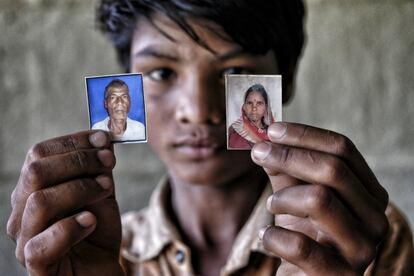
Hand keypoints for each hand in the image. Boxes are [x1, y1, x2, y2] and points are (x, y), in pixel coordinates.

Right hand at [7, 131, 123, 275]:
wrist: (99, 269)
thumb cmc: (96, 231)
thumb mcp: (101, 192)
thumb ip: (98, 168)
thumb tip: (103, 138)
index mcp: (34, 188)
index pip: (39, 154)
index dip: (72, 142)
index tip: (103, 139)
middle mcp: (22, 211)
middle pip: (36, 172)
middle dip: (78, 161)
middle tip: (109, 162)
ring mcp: (25, 239)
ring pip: (39, 201)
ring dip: (80, 189)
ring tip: (106, 190)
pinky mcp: (36, 265)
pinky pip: (42, 243)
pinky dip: (71, 227)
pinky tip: (91, 221)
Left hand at [252, 122, 388, 274]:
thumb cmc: (303, 233)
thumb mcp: (295, 196)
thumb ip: (285, 168)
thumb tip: (265, 138)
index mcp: (369, 193)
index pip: (343, 149)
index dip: (305, 135)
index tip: (273, 129)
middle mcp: (375, 218)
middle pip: (334, 170)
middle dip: (289, 156)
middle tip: (258, 152)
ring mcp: (361, 249)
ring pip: (320, 200)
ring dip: (282, 198)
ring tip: (271, 206)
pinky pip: (300, 245)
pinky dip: (273, 237)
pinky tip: (267, 237)